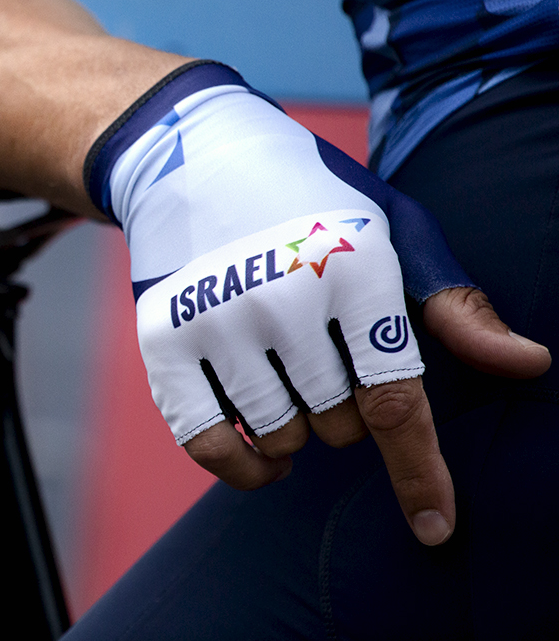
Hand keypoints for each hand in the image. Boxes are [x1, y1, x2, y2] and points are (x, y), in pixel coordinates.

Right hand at [86, 61, 550, 544]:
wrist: (195, 157)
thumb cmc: (313, 202)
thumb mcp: (396, 231)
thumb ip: (453, 307)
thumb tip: (530, 364)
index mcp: (354, 266)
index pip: (396, 399)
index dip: (419, 473)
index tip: (435, 528)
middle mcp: (282, 294)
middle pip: (338, 426)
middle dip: (346, 411)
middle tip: (325, 356)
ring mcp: (215, 317)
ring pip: (279, 438)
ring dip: (296, 432)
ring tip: (287, 378)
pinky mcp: (162, 338)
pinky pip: (207, 444)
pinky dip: (241, 468)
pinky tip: (260, 459)